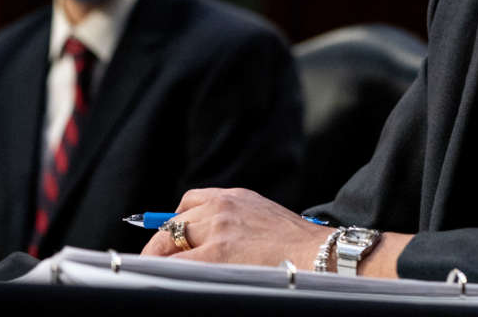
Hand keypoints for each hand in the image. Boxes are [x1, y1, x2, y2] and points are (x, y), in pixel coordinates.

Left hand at [140, 187, 330, 267]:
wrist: (319, 255)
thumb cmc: (297, 246)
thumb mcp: (263, 218)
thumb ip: (235, 221)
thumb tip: (208, 241)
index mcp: (234, 196)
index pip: (190, 203)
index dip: (175, 224)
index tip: (170, 240)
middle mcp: (222, 206)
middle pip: (173, 222)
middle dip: (162, 244)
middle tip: (157, 262)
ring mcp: (217, 229)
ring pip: (169, 241)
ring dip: (162, 258)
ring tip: (160, 274)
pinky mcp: (216, 254)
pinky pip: (177, 263)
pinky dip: (166, 271)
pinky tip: (167, 281)